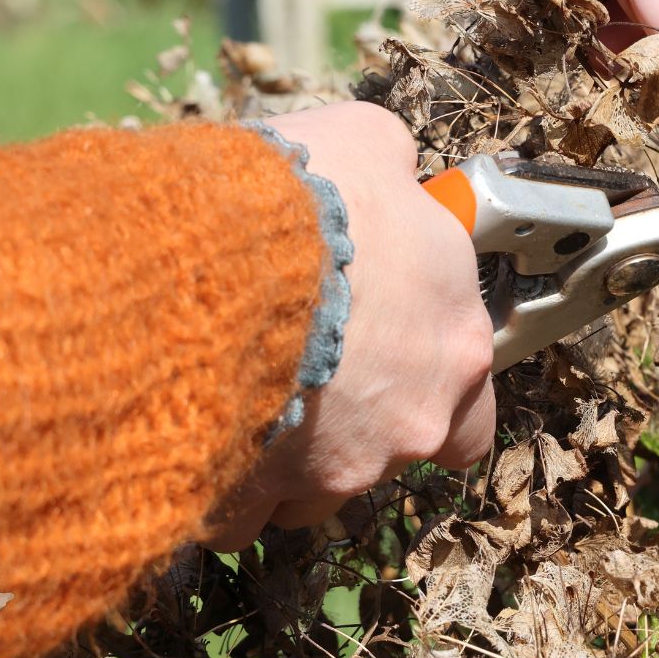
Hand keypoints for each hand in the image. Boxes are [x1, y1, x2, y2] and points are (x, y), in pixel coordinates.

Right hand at [204, 101, 495, 549]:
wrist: (209, 253)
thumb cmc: (297, 194)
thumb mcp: (365, 143)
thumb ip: (390, 167)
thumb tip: (389, 166)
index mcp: (457, 338)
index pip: (469, 400)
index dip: (417, 384)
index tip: (372, 360)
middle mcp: (421, 415)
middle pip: (393, 450)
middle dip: (350, 433)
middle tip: (294, 385)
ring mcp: (350, 467)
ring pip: (317, 490)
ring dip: (283, 463)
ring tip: (229, 402)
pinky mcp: (271, 497)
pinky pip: (240, 514)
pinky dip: (216, 490)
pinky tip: (188, 437)